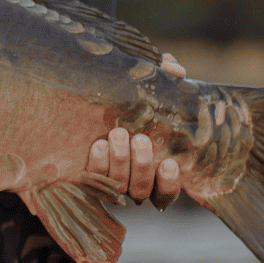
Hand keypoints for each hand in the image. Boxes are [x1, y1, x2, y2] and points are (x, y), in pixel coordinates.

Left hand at [82, 50, 186, 208]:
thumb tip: (175, 70)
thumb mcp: (151, 87)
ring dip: (120, 161)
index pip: (166, 193)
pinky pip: (92, 178)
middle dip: (141, 165)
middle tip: (140, 139)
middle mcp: (132, 180)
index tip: (169, 162)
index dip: (169, 183)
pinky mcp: (88, 173)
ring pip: (118, 185)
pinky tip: (99, 144)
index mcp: (155, 169)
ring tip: (118, 134)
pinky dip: (97, 163)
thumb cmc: (132, 98)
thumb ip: (166, 77)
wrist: (90, 98)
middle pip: (141, 189)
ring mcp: (109, 178)